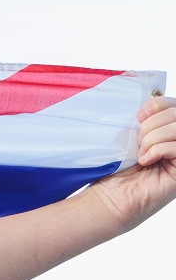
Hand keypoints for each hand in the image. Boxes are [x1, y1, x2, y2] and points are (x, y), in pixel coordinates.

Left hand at [89, 94, 175, 230]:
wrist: (109, 198)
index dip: (155, 105)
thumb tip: (138, 81)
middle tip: (137, 140)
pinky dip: (158, 150)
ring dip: (153, 137)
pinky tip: (145, 161)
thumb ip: (136, 116)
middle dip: (152, 123)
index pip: (172, 103)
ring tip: (140, 152)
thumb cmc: (114, 169)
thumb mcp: (124, 135)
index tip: (137, 117)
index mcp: (167, 128)